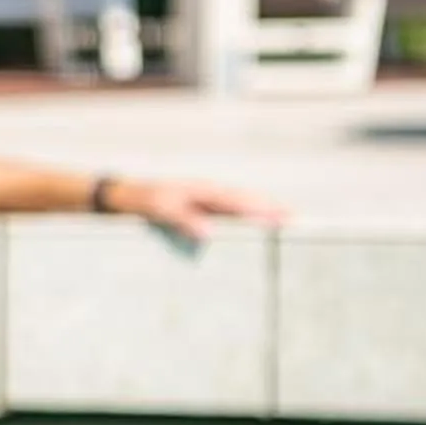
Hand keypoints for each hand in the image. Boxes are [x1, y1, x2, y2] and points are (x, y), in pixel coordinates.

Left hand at [117, 178, 285, 247]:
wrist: (130, 194)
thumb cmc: (145, 200)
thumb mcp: (161, 210)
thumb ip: (184, 220)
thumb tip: (209, 234)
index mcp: (205, 190)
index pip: (240, 202)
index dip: (263, 210)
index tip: (283, 217)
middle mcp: (211, 193)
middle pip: (248, 201)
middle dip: (271, 209)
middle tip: (296, 220)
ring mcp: (209, 199)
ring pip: (242, 206)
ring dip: (261, 213)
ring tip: (284, 224)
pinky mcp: (204, 207)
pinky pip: (230, 213)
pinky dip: (246, 218)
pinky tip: (254, 228)